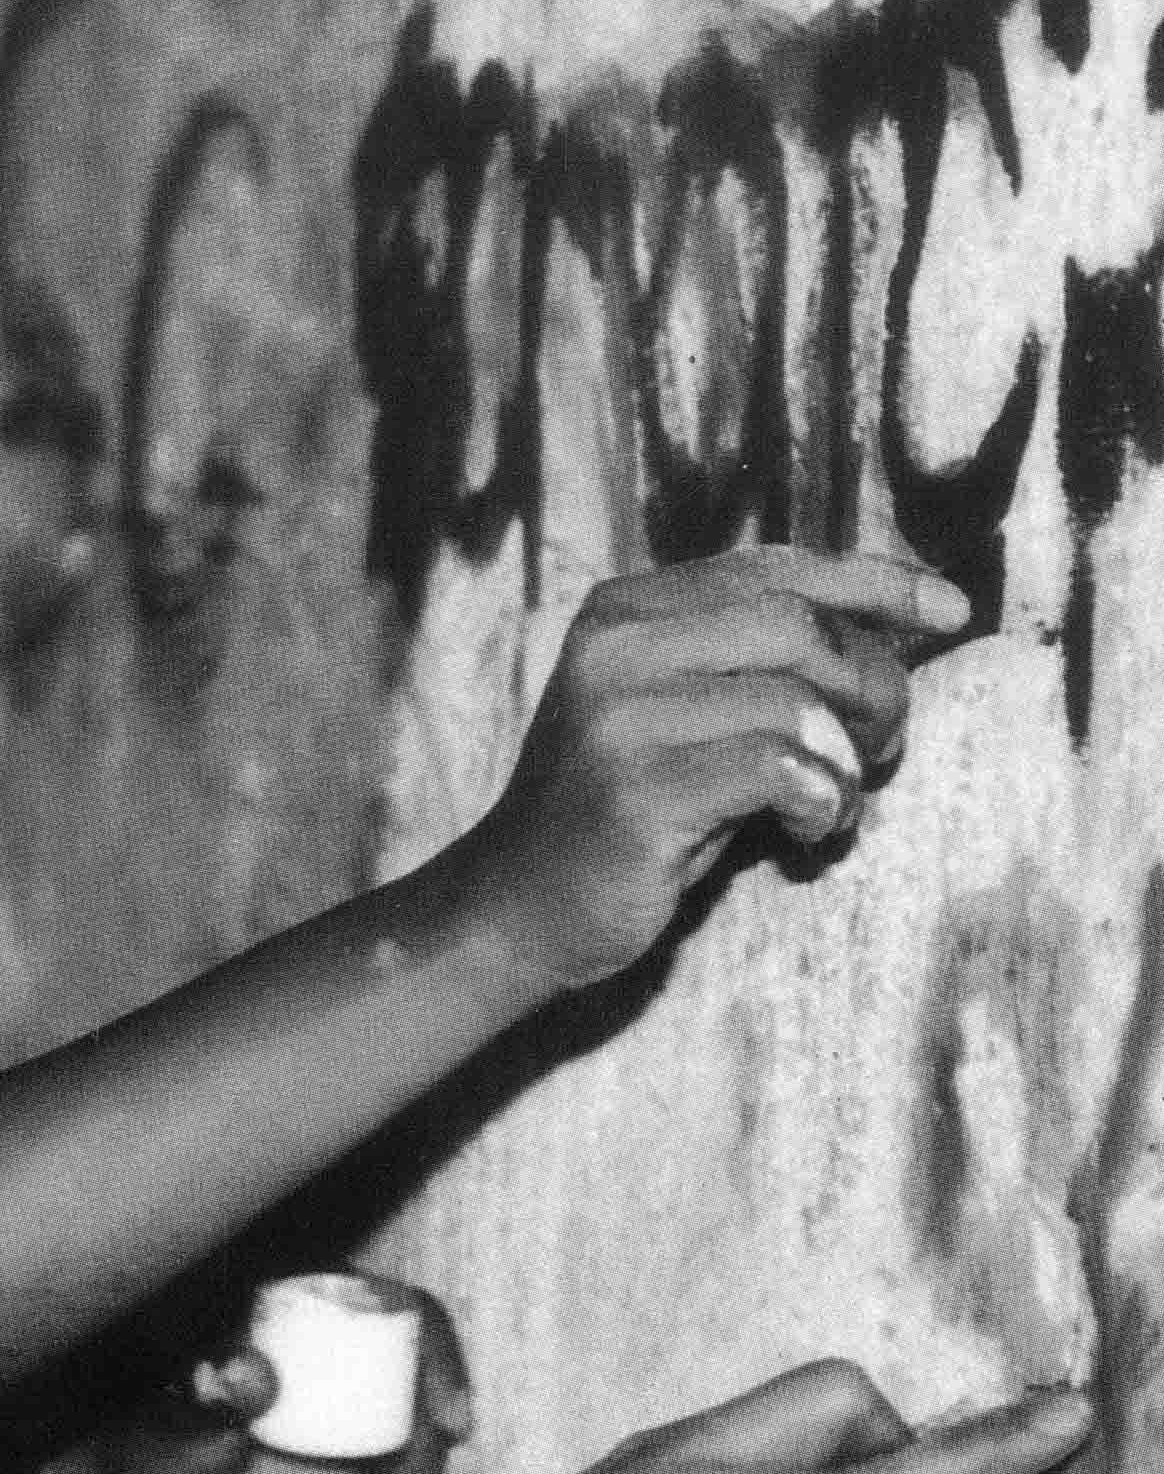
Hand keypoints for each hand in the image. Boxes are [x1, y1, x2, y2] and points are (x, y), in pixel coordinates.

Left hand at [109, 1285, 472, 1473]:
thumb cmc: (149, 1450)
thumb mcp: (180, 1426)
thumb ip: (211, 1399)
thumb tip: (250, 1372)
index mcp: (302, 1318)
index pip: (402, 1314)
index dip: (441, 1359)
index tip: (450, 1425)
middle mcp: (335, 1361)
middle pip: (417, 1400)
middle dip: (420, 1471)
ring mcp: (346, 1416)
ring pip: (411, 1456)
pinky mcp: (347, 1470)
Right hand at [448, 548, 968, 992]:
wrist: (521, 905)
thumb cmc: (629, 808)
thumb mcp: (683, 709)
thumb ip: (756, 657)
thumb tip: (899, 622)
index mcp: (625, 611)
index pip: (776, 568)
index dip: (877, 582)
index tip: (952, 610)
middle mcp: (614, 648)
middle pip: (799, 626)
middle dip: (872, 684)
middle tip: (880, 744)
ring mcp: (617, 718)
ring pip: (796, 702)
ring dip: (847, 760)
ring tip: (834, 800)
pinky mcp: (635, 791)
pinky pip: (779, 769)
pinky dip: (821, 802)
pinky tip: (804, 832)